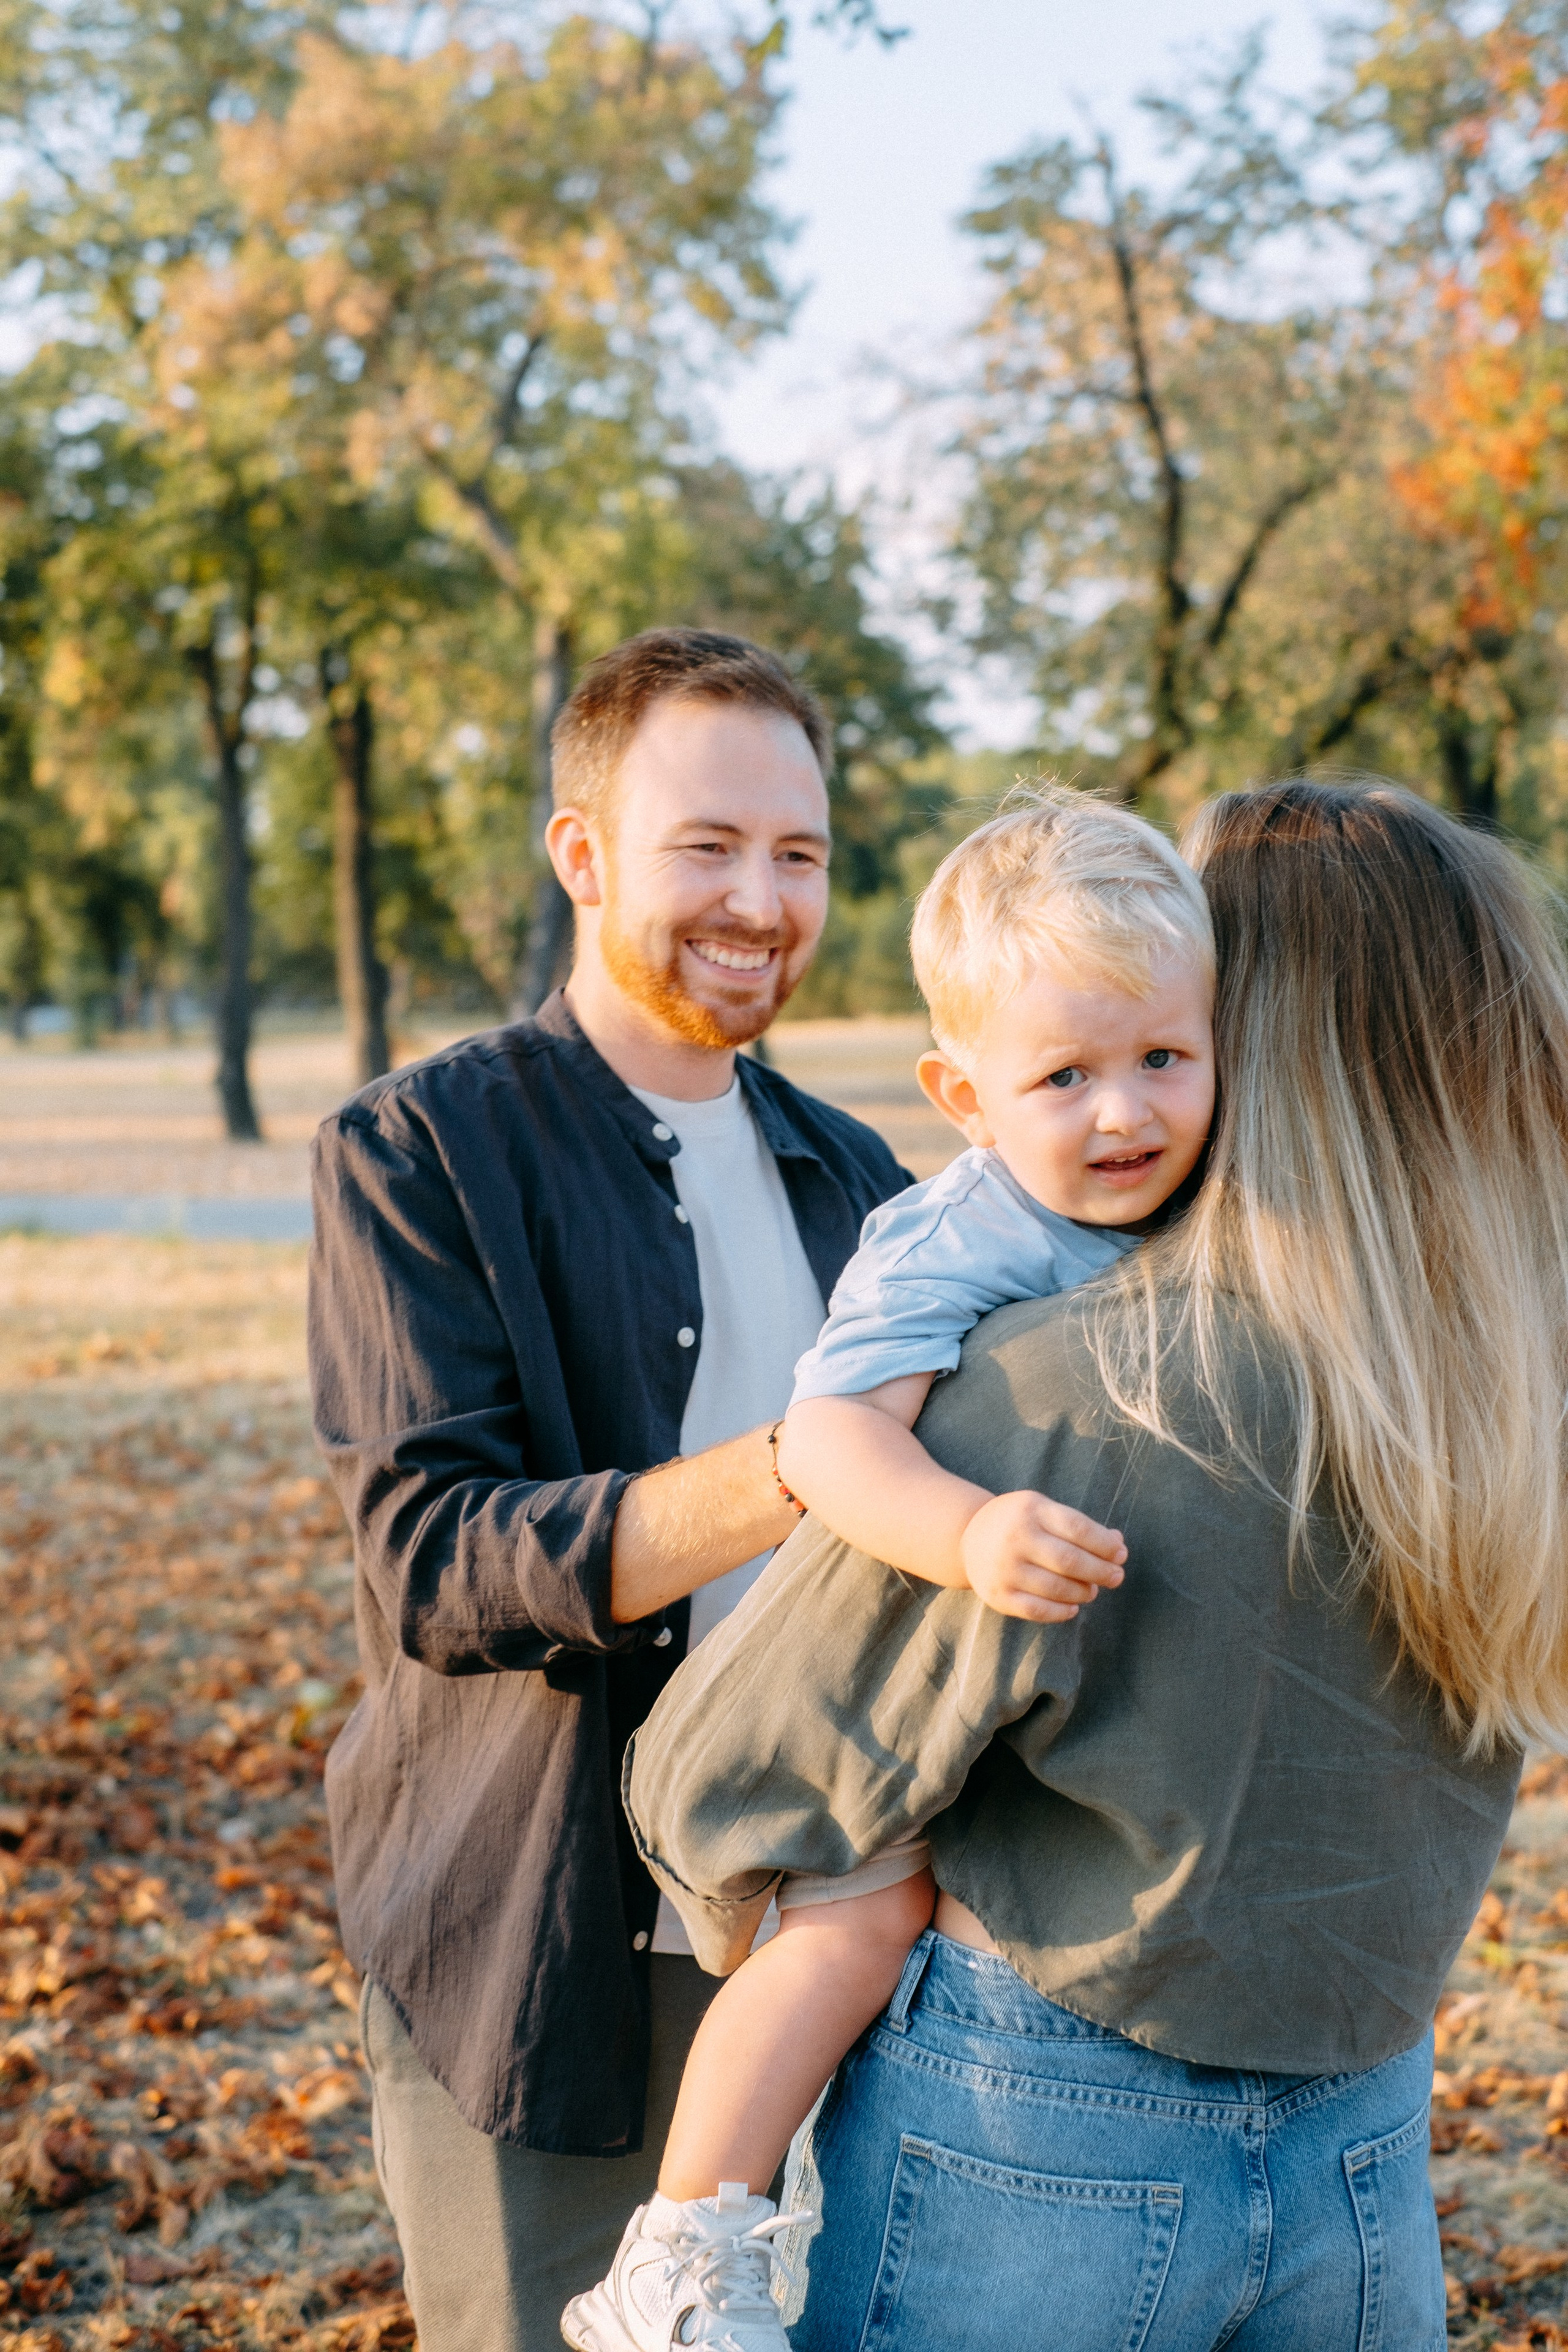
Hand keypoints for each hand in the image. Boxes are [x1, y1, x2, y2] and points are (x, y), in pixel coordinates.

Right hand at [957, 1491, 1125, 1621]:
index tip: (1121, 1554)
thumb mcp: (1044, 1511)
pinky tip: (1073, 1607)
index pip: (1078, 1528)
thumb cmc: (1020, 1523)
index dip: (1105, 1544)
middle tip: (1116, 1577)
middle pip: (1069, 1560)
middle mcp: (1016, 1538)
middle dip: (1101, 1571)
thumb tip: (1117, 1544)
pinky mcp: (998, 1595)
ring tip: (1092, 1590)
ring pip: (1056, 1588)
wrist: (968, 1537)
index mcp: (1031, 1510)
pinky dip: (1061, 1612)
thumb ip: (1080, 1526)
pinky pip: (1037, 1610)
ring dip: (1083, 1592)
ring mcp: (1004, 1568)